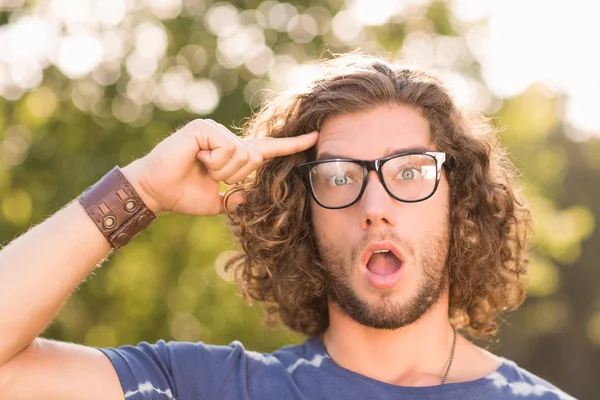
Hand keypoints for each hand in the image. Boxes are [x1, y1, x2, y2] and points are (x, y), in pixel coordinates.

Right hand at [121, 119, 317, 215]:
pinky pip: (227, 149)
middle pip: (255, 158)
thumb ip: (237, 199)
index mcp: (232, 154)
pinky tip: (195, 159)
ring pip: (242, 154)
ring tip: (200, 167)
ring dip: (222, 170)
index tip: (315, 137)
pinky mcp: (204, 128)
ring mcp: (216, 131)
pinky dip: (213, 162)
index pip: (268, 149)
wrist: (155, 192)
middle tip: (207, 175)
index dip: (291, 145)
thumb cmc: (182, 195)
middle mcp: (227, 138)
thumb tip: (252, 199)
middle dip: (234, 176)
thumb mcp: (217, 201)